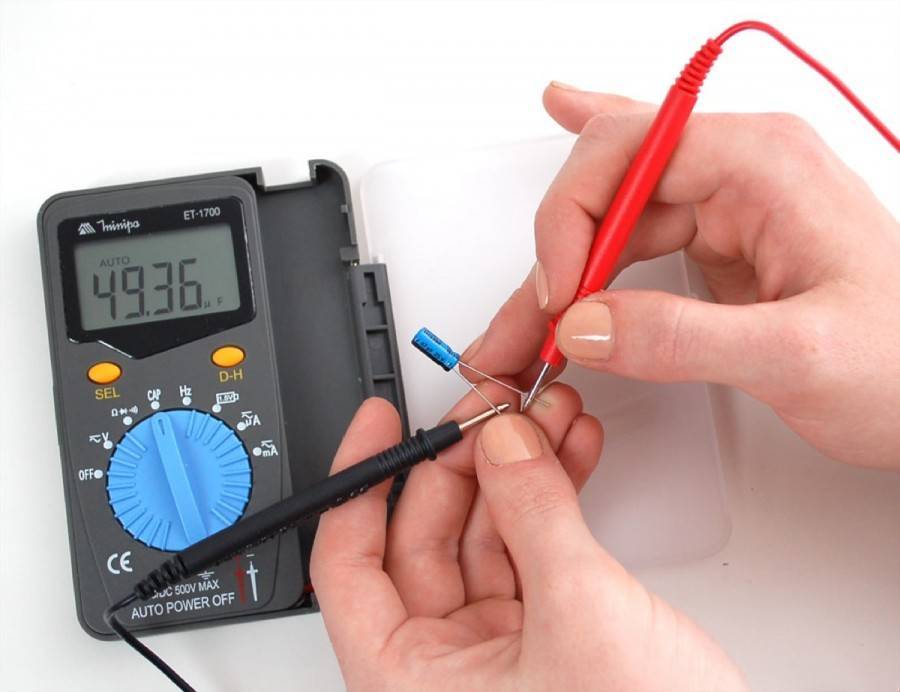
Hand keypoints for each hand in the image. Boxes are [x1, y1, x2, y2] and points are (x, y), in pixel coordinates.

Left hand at [311, 385, 746, 690]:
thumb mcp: (580, 616)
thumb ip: (535, 515)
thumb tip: (502, 444)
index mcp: (408, 681)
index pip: (347, 564)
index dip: (359, 480)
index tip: (381, 421)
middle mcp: (444, 667)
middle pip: (425, 535)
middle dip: (467, 459)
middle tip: (498, 407)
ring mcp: (498, 651)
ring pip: (487, 536)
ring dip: (520, 471)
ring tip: (548, 416)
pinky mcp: (549, 637)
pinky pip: (534, 551)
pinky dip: (553, 500)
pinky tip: (571, 454)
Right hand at [463, 85, 899, 468]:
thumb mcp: (797, 357)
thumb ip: (682, 339)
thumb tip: (583, 326)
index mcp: (765, 165)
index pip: (629, 153)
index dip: (571, 220)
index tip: (556, 293)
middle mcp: (742, 172)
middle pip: (608, 181)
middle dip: (553, 252)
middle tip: (526, 320)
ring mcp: (729, 206)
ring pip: (613, 216)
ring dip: (561, 268)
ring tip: (527, 319)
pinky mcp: (720, 243)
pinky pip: (635, 227)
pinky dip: (587, 229)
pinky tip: (566, 122)